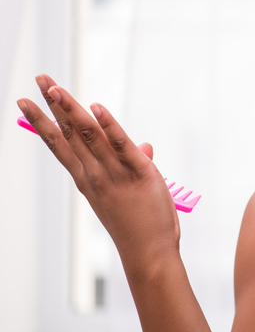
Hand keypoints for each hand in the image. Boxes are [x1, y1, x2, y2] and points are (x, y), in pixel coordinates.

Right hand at [17, 74, 179, 270]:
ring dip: (72, 109)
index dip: (44, 120)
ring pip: (88, 135)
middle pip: (69, 133)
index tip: (28, 100)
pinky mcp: (139, 172)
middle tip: (38, 79)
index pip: (60, 143)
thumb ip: (134, 163)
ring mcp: (114, 173)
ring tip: (56, 88)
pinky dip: (109, 126)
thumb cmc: (140, 224)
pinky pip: (121, 145)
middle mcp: (94, 173)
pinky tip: (97, 108)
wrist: (148, 253)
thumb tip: (146, 146)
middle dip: (52, 104)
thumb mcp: (130, 190)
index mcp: (87, 178)